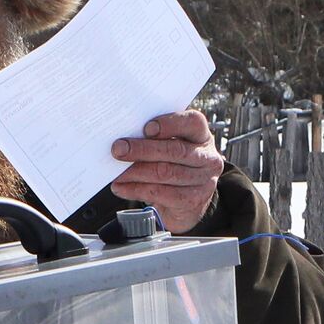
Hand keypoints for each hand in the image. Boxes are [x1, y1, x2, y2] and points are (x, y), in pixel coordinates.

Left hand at [110, 110, 223, 233]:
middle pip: (175, 150)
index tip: (146, 128)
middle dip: (142, 149)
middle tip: (118, 149)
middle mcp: (207, 157)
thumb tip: (124, 139)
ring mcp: (203, 181)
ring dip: (135, 172)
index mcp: (202, 136)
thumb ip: (154, 138)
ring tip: (116, 172)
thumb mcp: (170, 146)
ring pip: (165, 173)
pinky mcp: (192, 201)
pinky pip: (160, 193)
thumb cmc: (173, 164)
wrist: (185, 201)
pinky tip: (120, 187)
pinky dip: (136, 189)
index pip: (193, 122)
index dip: (170, 124)